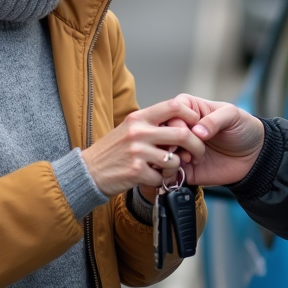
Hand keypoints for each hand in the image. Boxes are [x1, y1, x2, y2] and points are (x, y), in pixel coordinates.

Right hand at [81, 99, 206, 196]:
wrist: (88, 171)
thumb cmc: (112, 151)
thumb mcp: (129, 129)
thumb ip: (151, 124)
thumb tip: (180, 122)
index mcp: (139, 118)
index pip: (174, 106)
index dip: (191, 115)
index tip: (196, 125)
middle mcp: (139, 132)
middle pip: (182, 134)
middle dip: (197, 146)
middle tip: (198, 154)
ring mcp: (138, 152)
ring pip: (175, 160)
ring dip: (176, 167)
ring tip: (167, 169)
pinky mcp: (136, 172)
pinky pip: (162, 178)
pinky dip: (160, 180)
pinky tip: (151, 178)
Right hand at [171, 94, 263, 187]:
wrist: (254, 157)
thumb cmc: (244, 128)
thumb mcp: (233, 116)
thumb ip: (214, 120)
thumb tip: (197, 131)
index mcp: (189, 109)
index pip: (171, 112)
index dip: (177, 123)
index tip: (191, 131)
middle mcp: (181, 128)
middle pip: (162, 133)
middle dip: (172, 142)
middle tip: (186, 149)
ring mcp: (181, 149)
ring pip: (162, 152)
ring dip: (171, 157)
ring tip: (188, 159)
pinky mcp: (184, 169)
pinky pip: (168, 172)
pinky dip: (170, 172)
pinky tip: (182, 170)